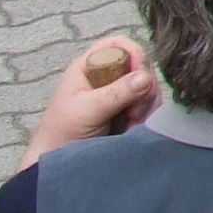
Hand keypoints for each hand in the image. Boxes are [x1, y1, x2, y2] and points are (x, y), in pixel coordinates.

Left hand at [21, 37, 153, 168]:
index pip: (120, 45)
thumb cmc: (62, 133)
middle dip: (143, 89)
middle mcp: (107, 76)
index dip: (134, 56)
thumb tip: (145, 78)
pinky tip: (133, 128)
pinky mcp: (128, 110)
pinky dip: (147, 117)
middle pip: (141, 66)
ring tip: (129, 124)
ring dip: (145, 106)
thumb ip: (115, 93)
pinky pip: (150, 105)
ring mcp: (119, 93)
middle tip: (132, 111)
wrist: (62, 167)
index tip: (139, 77)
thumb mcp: (87, 111)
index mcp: (89, 67)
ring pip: (149, 87)